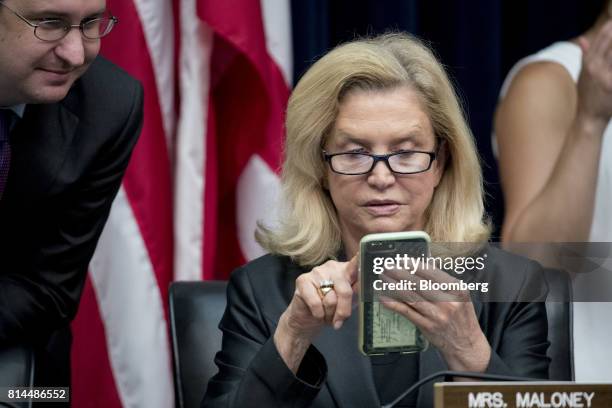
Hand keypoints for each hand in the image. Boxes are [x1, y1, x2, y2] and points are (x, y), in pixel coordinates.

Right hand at [274, 256, 358, 372]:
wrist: (307, 318)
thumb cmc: (330, 309)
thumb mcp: (348, 303)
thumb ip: (356, 294)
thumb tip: (364, 287)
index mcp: (346, 270)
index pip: (355, 264)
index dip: (360, 260)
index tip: (363, 250)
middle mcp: (332, 267)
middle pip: (345, 291)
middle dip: (343, 311)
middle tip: (339, 321)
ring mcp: (316, 272)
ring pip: (330, 299)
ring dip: (329, 314)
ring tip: (326, 314)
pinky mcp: (303, 280)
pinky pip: (316, 303)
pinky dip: (318, 314)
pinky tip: (316, 313)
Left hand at [380, 265, 490, 371]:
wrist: (467, 345)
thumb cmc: (461, 318)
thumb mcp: (460, 296)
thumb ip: (443, 283)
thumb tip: (420, 267)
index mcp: (457, 290)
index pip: (432, 273)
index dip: (414, 265)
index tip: (402, 260)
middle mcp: (448, 301)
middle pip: (419, 283)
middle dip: (400, 272)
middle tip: (388, 266)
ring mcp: (437, 315)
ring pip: (411, 296)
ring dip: (394, 285)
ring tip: (384, 277)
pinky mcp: (427, 326)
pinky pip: (407, 312)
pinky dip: (394, 304)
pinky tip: (384, 298)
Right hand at [576, 20, 611, 125]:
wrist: (588, 118)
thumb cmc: (587, 97)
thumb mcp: (583, 75)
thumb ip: (585, 56)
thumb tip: (583, 39)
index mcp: (588, 64)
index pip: (600, 40)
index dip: (608, 29)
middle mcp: (595, 68)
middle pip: (610, 45)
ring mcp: (604, 76)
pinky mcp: (611, 86)